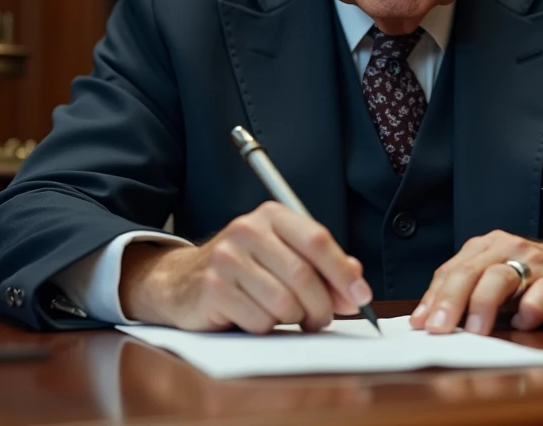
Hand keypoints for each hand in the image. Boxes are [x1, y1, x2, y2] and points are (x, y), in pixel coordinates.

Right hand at [119, 201, 372, 333]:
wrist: (182, 281)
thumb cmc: (244, 269)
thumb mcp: (283, 255)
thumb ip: (322, 264)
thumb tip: (356, 282)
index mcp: (271, 216)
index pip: (317, 240)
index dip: (343, 272)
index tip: (360, 297)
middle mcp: (247, 230)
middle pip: (303, 276)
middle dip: (321, 306)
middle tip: (320, 320)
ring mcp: (227, 258)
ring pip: (284, 302)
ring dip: (292, 319)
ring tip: (285, 316)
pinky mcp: (213, 288)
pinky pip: (259, 319)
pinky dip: (265, 326)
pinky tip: (255, 317)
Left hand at [408, 231, 542, 335]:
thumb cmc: (531, 276)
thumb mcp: (496, 276)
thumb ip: (468, 292)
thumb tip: (430, 320)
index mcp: (485, 246)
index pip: (452, 270)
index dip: (434, 298)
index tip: (420, 323)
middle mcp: (507, 249)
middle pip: (471, 272)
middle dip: (451, 301)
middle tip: (438, 329)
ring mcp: (534, 264)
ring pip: (501, 278)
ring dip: (484, 305)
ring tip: (475, 332)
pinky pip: (542, 294)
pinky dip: (530, 309)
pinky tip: (523, 323)